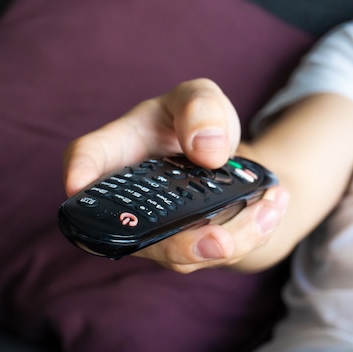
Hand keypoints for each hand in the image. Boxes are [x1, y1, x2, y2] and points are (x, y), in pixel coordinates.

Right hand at [63, 78, 287, 272]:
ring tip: (271, 205)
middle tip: (218, 241)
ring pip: (180, 253)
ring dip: (232, 238)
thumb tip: (207, 151)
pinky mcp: (183, 247)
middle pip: (131, 231)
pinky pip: (213, 253)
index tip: (77, 184)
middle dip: (174, 244)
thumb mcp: (200, 97)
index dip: (77, 172)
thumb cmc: (197, 126)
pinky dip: (252, 234)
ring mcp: (152, 230)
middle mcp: (125, 200)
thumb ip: (200, 107)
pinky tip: (275, 207)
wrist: (224, 163)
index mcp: (117, 151)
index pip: (85, 158)